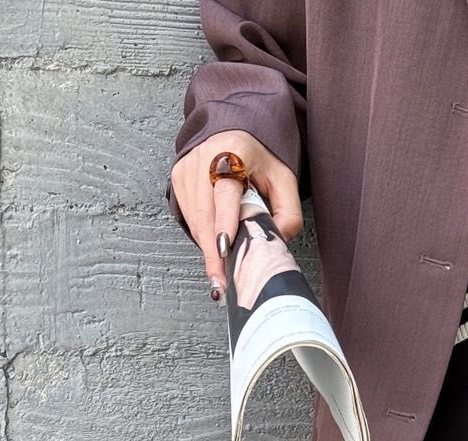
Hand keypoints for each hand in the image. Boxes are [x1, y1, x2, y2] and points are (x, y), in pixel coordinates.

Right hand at [170, 128, 303, 301]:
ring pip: (195, 220)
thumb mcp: (283, 179)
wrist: (232, 130)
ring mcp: (187, 169)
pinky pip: (190, 217)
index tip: (223, 248)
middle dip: (214, 253)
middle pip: (206, 213)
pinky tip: (214, 251)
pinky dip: (202, 237)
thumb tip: (278, 242)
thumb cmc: (258, 157)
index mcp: (233, 152)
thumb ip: (288, 211)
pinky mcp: (179, 179)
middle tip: (223, 283)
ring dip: (208, 250)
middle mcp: (204, 158)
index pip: (226, 191)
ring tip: (220, 277)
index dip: (224, 222)